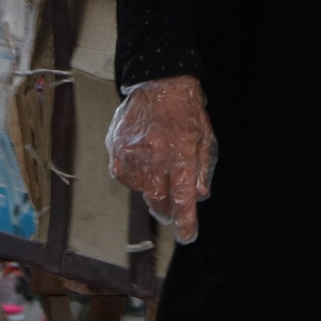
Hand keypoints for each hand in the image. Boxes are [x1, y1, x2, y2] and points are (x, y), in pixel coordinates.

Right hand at [106, 75, 216, 243]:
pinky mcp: (116, 148)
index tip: (185, 237)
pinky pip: (123, 175)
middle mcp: (156, 158)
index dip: (184, 222)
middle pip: (157, 199)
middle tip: (168, 209)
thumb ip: (202, 169)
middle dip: (164, 208)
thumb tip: (199, 196)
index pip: (183, 198)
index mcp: (181, 156)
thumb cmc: (188, 111)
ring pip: (140, 188)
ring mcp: (133, 153)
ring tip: (157, 168)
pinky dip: (134, 176)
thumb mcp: (204, 138)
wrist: (161, 83)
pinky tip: (143, 163)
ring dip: (150, 187)